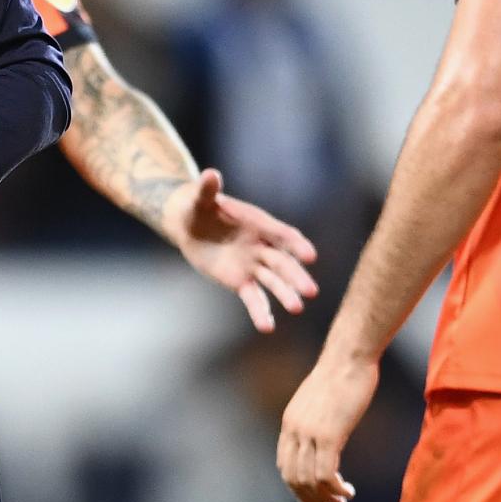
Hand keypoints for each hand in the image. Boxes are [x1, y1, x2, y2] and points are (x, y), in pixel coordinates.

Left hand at [165, 169, 317, 332]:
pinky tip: (268, 327)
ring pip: (273, 281)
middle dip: (296, 276)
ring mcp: (253, 265)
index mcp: (258, 224)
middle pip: (283, 262)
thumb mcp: (200, 197)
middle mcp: (261, 245)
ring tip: (297, 308)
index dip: (296, 245)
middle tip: (311, 291)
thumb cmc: (198, 206)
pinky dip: (260, 312)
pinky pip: (253, 298)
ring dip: (285, 294)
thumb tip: (209, 174)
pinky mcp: (240, 281)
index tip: (310, 256)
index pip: (283, 235)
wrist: (189, 224)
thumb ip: (207, 189)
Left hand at [277, 351, 377, 501]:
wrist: (349, 356)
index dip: (297, 487)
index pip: (284, 465)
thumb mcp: (320, 401)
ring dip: (324, 498)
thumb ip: (315, 421)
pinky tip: (347, 492)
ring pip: (309, 481)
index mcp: (289, 423)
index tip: (313, 497)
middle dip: (309, 499)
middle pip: (293, 478)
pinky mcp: (329, 435)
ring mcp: (310, 433)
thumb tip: (323, 436)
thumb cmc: (342, 374)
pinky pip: (326, 474)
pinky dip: (335, 489)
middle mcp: (294, 430)